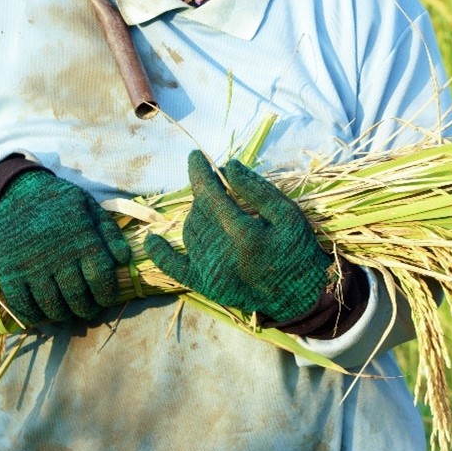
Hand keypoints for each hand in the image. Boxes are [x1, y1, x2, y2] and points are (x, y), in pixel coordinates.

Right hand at [0, 169, 131, 324]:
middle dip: (87, 310)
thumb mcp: (88, 206)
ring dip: (63, 315)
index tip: (105, 299)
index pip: (102, 279)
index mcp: (83, 242)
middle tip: (88, 311)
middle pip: (78, 298)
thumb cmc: (55, 199)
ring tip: (67, 314)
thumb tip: (125, 259)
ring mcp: (33, 268)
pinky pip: (23, 305)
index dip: (106, 295)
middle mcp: (60, 259)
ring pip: (53, 306)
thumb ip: (108, 232)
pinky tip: (41, 314)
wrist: (12, 192)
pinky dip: (34, 315)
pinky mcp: (10, 274)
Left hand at [146, 152, 332, 323]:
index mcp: (243, 234)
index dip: (200, 172)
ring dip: (198, 215)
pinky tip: (152, 240)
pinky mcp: (206, 286)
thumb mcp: (288, 214)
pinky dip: (161, 254)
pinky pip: (175, 268)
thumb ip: (257, 190)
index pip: (210, 194)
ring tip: (215, 210)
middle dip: (206, 194)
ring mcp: (210, 272)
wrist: (300, 295)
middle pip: (199, 211)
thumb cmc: (298, 250)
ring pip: (190, 232)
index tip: (195, 156)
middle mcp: (221, 254)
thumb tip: (227, 166)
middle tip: (221, 188)